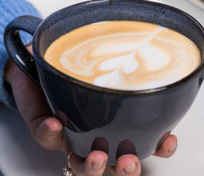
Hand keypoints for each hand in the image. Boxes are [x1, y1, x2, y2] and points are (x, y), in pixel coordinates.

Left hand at [4, 46, 177, 175]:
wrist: (36, 59)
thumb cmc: (74, 58)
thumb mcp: (105, 53)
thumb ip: (123, 50)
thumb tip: (149, 40)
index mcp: (116, 119)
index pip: (144, 141)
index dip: (159, 147)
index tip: (168, 140)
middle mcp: (95, 132)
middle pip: (115, 164)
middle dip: (126, 169)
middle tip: (129, 161)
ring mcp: (70, 134)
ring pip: (83, 164)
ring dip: (92, 166)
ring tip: (96, 156)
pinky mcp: (44, 128)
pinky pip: (46, 136)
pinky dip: (51, 132)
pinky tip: (56, 123)